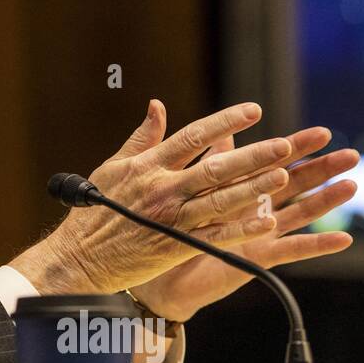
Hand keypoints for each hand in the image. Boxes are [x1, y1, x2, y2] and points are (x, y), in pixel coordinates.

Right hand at [13, 99, 291, 295]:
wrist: (80, 257)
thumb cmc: (94, 210)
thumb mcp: (113, 166)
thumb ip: (142, 137)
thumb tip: (157, 105)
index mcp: (147, 165)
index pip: (193, 137)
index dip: (225, 122)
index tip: (254, 110)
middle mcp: (162, 189)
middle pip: (214, 168)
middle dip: (251, 156)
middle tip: (284, 145)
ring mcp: (170, 219)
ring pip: (220, 201)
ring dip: (253, 189)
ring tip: (282, 176)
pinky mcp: (175, 246)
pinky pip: (215, 237)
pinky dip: (240, 230)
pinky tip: (266, 222)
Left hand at [129, 126, 357, 321]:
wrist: (159, 274)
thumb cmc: (169, 230)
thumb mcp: (188, 192)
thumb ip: (207, 162)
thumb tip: (218, 130)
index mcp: (238, 189)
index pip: (272, 162)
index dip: (296, 148)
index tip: (322, 132)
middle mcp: (255, 209)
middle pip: (294, 185)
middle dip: (322, 169)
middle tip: (352, 154)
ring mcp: (258, 234)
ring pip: (298, 214)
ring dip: (326, 202)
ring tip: (352, 185)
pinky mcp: (255, 258)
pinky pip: (288, 251)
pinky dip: (316, 246)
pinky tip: (343, 240)